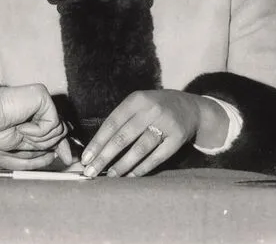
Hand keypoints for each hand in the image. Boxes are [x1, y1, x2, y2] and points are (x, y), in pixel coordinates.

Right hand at [0, 84, 72, 169]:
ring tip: (21, 130)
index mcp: (37, 113)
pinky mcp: (42, 95)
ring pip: (59, 128)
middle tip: (26, 137)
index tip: (66, 157)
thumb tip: (68, 153)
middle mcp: (42, 104)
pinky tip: (22, 125)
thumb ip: (48, 144)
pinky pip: (52, 122)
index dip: (61, 144)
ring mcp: (42, 98)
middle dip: (47, 142)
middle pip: (62, 130)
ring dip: (39, 137)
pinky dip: (37, 131)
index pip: (59, 129)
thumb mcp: (28, 143)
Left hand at [80, 90, 223, 177]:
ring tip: (110, 176)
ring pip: (140, 149)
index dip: (97, 142)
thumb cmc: (154, 108)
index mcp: (136, 100)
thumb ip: (120, 121)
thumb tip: (97, 147)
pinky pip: (157, 157)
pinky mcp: (178, 138)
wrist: (190, 107)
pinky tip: (131, 176)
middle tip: (91, 172)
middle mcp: (151, 110)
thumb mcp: (138, 105)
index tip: (85, 158)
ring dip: (123, 165)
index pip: (112, 123)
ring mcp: (166, 123)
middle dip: (105, 157)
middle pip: (123, 137)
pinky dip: (142, 168)